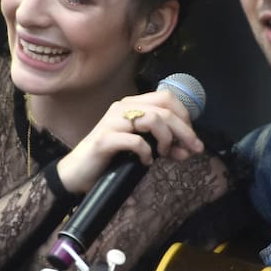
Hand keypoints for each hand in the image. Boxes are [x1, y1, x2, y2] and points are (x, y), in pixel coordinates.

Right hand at [56, 90, 205, 193]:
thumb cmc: (110, 158)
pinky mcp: (104, 139)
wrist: (77, 172)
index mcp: (132, 105)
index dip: (184, 116)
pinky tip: (145, 162)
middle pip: (164, 108)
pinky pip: (135, 140)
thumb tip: (188, 149)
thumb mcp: (142, 148)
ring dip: (166, 139)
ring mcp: (112, 122)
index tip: (191, 137)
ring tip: (163, 154)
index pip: (167, 97)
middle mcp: (122, 108)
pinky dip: (146, 152)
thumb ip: (164, 145)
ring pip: (152, 119)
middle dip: (184, 130)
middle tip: (192, 149)